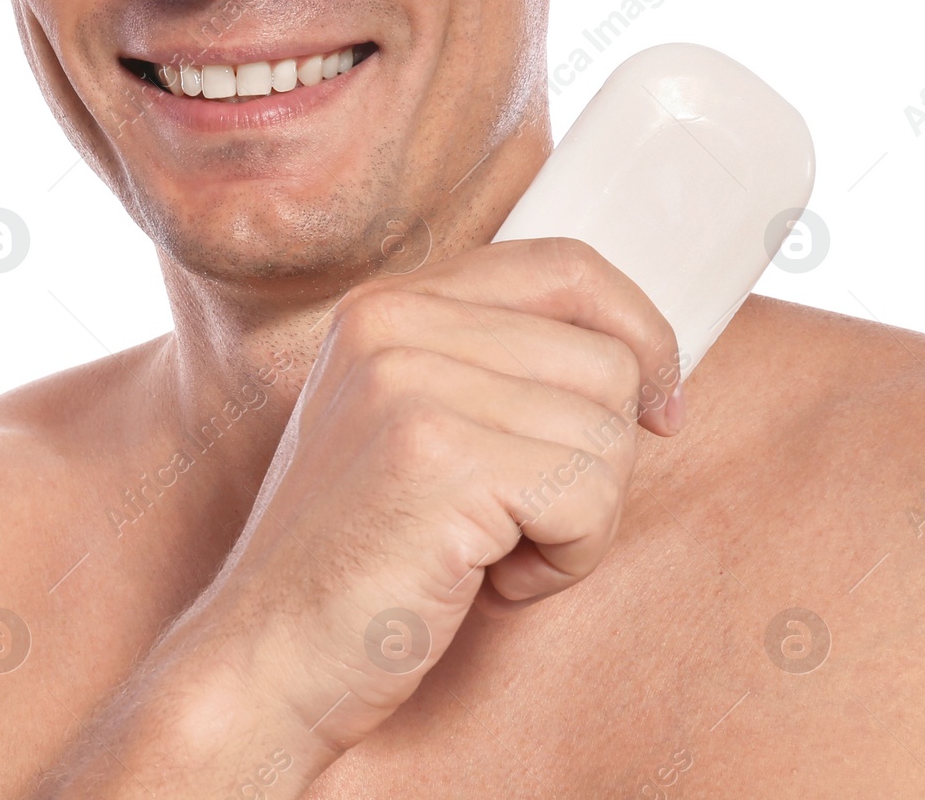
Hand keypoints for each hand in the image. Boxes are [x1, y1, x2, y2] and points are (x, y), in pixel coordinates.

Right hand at [41, 237, 683, 796]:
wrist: (267, 659)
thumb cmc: (361, 559)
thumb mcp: (416, 424)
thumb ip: (498, 365)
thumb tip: (649, 359)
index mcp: (389, 303)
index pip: (566, 265)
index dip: (639, 331)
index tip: (656, 409)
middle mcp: (394, 320)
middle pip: (606, 357)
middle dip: (597, 457)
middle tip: (520, 518)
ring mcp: (410, 381)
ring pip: (607, 430)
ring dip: (579, 519)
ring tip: (491, 549)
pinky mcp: (439, 455)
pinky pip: (589, 497)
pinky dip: (564, 561)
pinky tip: (487, 579)